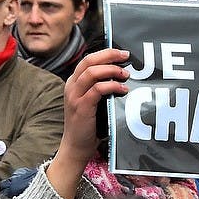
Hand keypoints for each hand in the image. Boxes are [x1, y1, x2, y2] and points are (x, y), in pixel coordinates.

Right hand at [47, 49, 129, 198]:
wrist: (76, 146)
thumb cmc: (89, 124)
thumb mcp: (93, 101)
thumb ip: (101, 87)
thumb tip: (123, 74)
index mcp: (74, 82)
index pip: (88, 59)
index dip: (106, 53)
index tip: (122, 53)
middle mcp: (72, 86)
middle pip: (89, 61)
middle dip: (109, 56)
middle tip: (126, 56)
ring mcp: (75, 96)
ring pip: (92, 72)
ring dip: (111, 70)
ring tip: (126, 74)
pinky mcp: (81, 106)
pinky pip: (97, 89)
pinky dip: (111, 86)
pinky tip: (123, 89)